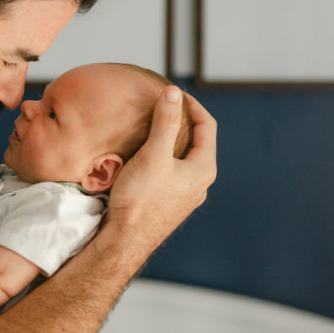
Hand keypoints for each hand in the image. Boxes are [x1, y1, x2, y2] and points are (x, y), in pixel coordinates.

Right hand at [106, 88, 216, 255]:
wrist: (125, 240)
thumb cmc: (141, 198)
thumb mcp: (154, 154)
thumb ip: (165, 122)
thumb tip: (173, 92)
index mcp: (203, 169)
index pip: (207, 126)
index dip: (193, 105)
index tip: (174, 94)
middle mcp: (200, 183)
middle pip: (198, 142)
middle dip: (183, 122)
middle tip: (164, 108)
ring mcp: (186, 196)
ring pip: (184, 159)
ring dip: (173, 141)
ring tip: (154, 129)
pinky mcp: (170, 204)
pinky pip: (173, 173)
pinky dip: (164, 158)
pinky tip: (146, 158)